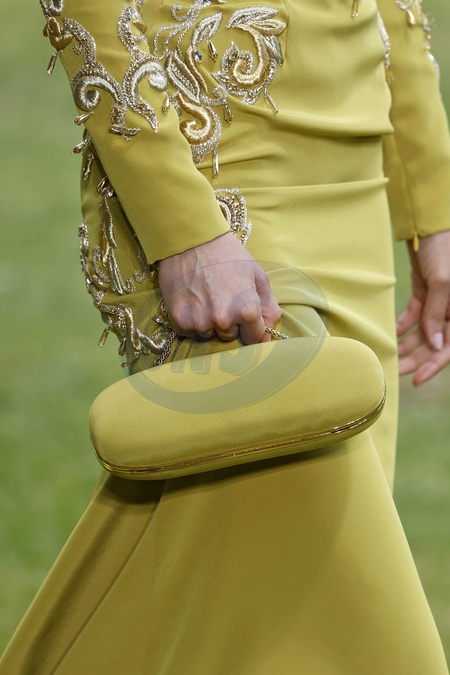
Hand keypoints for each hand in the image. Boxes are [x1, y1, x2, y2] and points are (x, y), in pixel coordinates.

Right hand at [158, 232, 281, 343]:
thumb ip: (269, 308)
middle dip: (229, 322)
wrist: (191, 239)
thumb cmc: (228, 255)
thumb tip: (267, 337)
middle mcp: (223, 320)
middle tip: (222, 297)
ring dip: (209, 322)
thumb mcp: (257, 276)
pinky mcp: (179, 320)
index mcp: (247, 310)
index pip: (254, 338)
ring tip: (206, 296)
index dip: (251, 325)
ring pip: (209, 334)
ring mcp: (199, 322)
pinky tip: (192, 300)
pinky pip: (189, 331)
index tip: (243, 312)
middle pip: (230, 337)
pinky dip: (191, 320)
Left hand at [397, 230, 449, 384]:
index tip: (416, 380)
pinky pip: (413, 317)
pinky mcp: (424, 293)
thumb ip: (438, 314)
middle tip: (393, 371)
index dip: (434, 366)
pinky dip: (401, 326)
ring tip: (387, 356)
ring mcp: (438, 303)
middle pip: (433, 343)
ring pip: (421, 333)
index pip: (449, 347)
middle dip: (415, 359)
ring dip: (405, 345)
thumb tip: (435, 345)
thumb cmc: (445, 250)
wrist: (431, 226)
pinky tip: (389, 334)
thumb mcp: (442, 283)